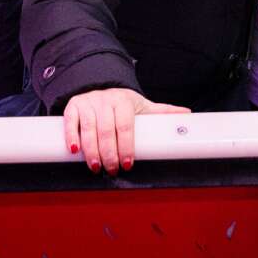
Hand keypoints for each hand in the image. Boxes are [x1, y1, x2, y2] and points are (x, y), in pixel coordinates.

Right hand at [63, 88, 188, 175]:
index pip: (125, 125)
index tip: (128, 164)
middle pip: (106, 130)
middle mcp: (105, 100)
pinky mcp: (73, 106)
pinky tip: (75, 151)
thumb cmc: (123, 103)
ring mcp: (88, 103)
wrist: (100, 88)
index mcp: (123, 101)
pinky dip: (72, 136)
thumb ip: (162, 112)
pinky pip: (71, 122)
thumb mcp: (142, 106)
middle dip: (109, 153)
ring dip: (91, 150)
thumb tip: (186, 115)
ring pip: (89, 128)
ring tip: (96, 167)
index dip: (126, 146)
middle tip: (112, 170)